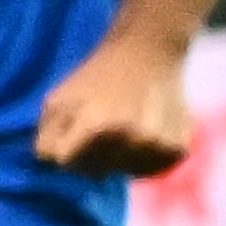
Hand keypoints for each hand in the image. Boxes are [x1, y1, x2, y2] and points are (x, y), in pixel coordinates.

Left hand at [36, 28, 197, 176]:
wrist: (148, 53)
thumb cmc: (95, 78)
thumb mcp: (58, 100)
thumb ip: (47, 137)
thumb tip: (55, 168)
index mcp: (96, 126)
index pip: (65, 162)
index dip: (65, 151)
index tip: (73, 136)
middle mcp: (130, 139)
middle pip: (96, 171)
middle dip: (91, 156)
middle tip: (102, 127)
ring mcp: (157, 145)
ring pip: (125, 172)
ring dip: (119, 159)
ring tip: (123, 130)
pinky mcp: (178, 149)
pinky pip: (150, 169)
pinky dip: (143, 159)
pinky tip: (142, 135)